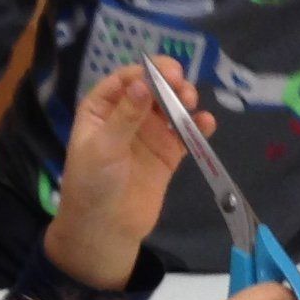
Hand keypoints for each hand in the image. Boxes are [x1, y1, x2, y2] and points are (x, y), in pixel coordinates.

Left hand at [45, 58, 198, 288]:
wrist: (105, 228)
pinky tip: (206, 122)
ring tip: (191, 102)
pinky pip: (185, 135)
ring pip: (171, 108)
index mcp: (102, 110)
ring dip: (183, 101)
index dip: (145, 72)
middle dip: (168, 84)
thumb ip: (126, 116)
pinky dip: (197, 127)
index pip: (125, 80)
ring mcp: (150, 136)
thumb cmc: (93, 183)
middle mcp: (127, 117)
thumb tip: (144, 84)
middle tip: (182, 86)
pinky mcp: (168, 156)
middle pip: (152, 90)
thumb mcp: (103, 146)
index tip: (166, 71)